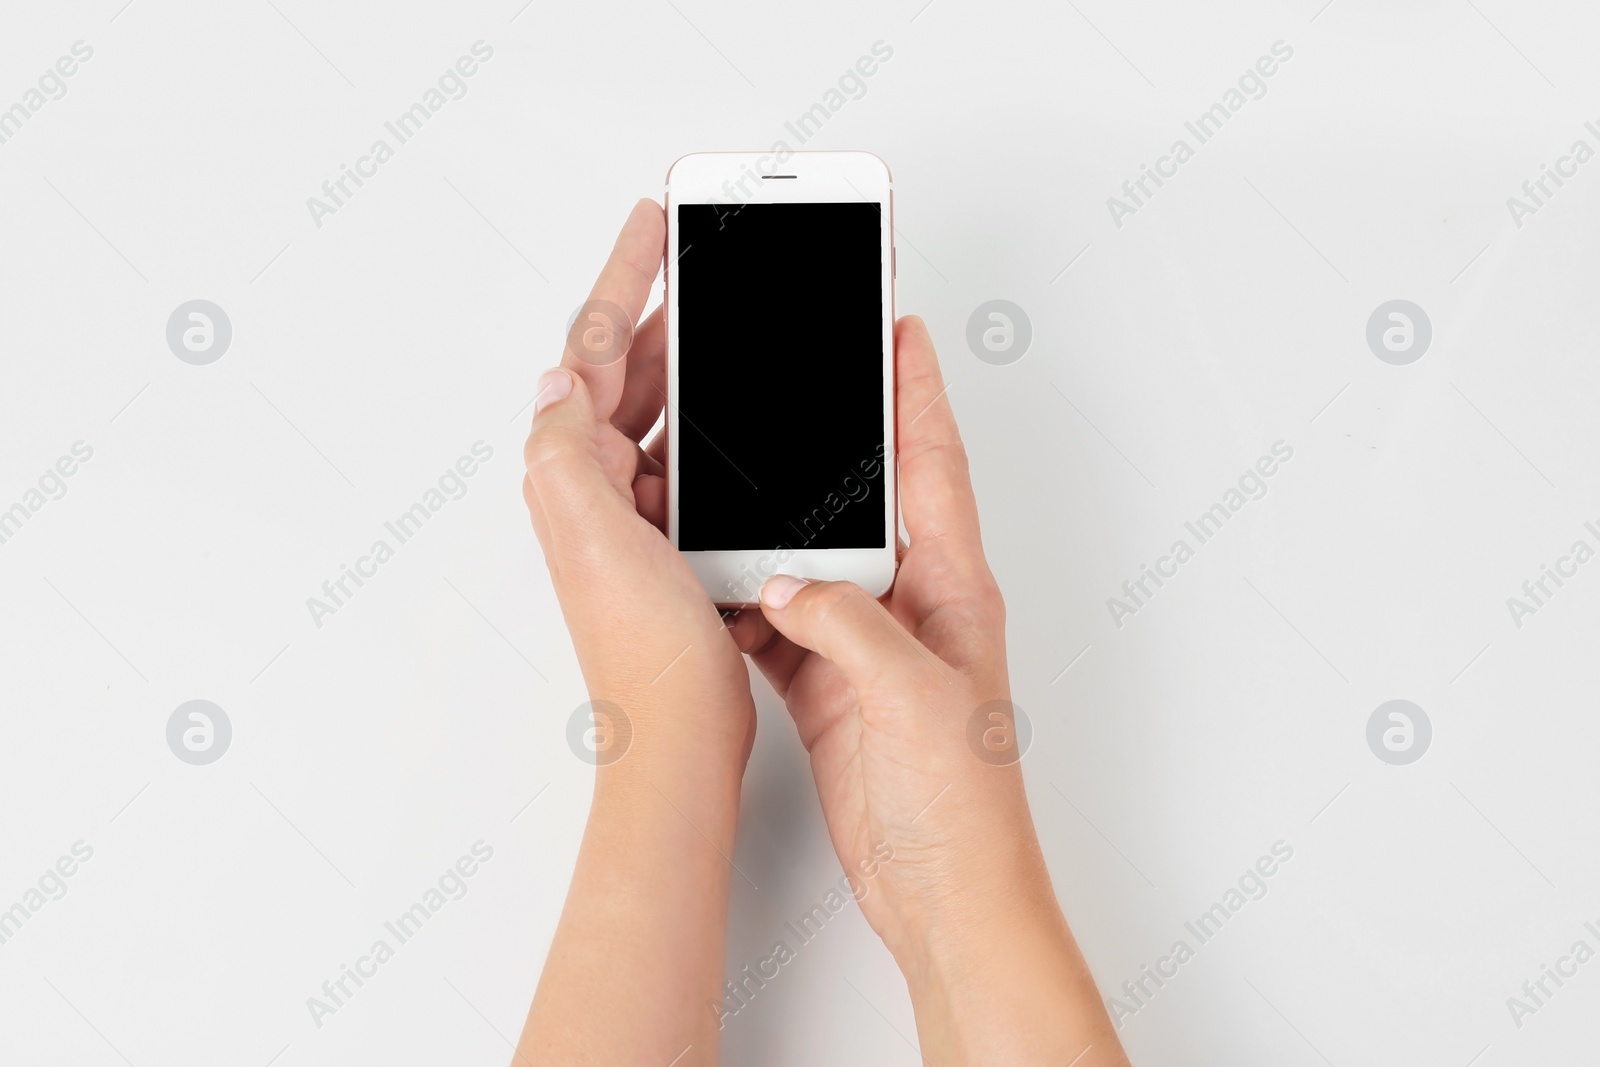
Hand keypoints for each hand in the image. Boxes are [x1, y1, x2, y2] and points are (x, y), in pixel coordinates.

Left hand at [522, 199, 754, 775]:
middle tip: (693, 257)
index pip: (591, 351)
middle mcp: (596, 491)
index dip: (623, 279)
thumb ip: (567, 450)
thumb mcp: (594, 536)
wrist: (679, 738)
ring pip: (662, 416)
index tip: (652, 226)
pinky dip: (713, 431)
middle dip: (659, 310)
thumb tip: (554, 377)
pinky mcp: (672, 547)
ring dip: (690, 367)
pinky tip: (741, 423)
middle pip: (627, 373)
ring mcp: (634, 518)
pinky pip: (689, 463)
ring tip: (723, 322)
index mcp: (573, 475)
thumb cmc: (647, 655)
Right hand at [729, 317, 1127, 1063]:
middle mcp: (912, 606)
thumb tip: (786, 580)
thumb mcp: (914, 698)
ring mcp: (867, 646)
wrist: (948, 898)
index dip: (917, 393)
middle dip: (833, 437)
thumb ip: (848, 625)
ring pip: (809, 556)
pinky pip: (776, 619)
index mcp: (953, 590)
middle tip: (797, 378)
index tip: (899, 326)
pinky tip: (709, 576)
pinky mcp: (829, 687)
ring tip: (728, 469)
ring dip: (772, 519)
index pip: (933, 466)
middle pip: (865, 497)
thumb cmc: (967, 809)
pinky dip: (742, 596)